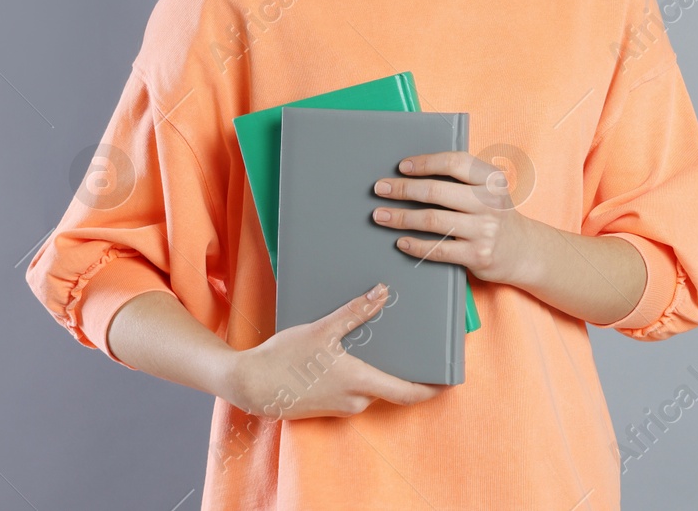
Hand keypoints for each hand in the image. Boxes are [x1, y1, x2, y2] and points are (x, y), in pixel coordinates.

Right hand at [222, 284, 442, 419]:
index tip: (449, 380)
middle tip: (419, 346)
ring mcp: (340, 406)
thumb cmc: (283, 359)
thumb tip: (383, 292)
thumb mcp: (321, 329)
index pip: (408, 393)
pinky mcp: (328, 405)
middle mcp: (355, 400)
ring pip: (372, 387)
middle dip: (406, 369)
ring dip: (380, 369)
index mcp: (359, 382)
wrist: (247, 385)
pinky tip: (354, 353)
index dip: (432, 388)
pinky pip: (355, 390)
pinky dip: (362, 374)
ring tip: (386, 340)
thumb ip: (355, 312)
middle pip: (392, 387)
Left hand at [373, 150, 541, 286]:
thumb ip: (463, 180)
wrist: (524, 250)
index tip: (401, 167)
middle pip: (436, 192)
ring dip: (401, 217)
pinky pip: (438, 249)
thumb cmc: (496, 215)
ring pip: (432, 220)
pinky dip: (415, 245)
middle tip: (380, 189)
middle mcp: (490, 202)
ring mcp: (484, 230)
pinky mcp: (478, 255)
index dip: (425, 163)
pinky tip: (400, 241)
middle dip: (402, 189)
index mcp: (492, 180)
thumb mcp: (490, 190)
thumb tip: (413, 174)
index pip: (455, 162)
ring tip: (380, 215)